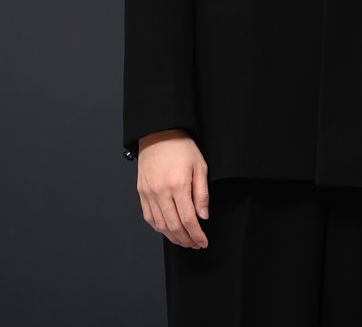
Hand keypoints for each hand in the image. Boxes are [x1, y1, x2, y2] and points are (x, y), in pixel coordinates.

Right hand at [136, 129, 209, 248]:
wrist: (159, 134)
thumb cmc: (181, 147)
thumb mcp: (200, 166)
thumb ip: (202, 193)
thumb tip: (203, 216)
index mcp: (178, 185)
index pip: (188, 219)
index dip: (197, 235)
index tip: (203, 242)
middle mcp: (161, 191)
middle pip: (174, 226)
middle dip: (186, 240)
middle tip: (195, 244)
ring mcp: (149, 193)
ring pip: (160, 225)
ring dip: (173, 237)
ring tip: (184, 240)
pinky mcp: (141, 192)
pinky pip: (149, 217)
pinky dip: (159, 228)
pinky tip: (168, 230)